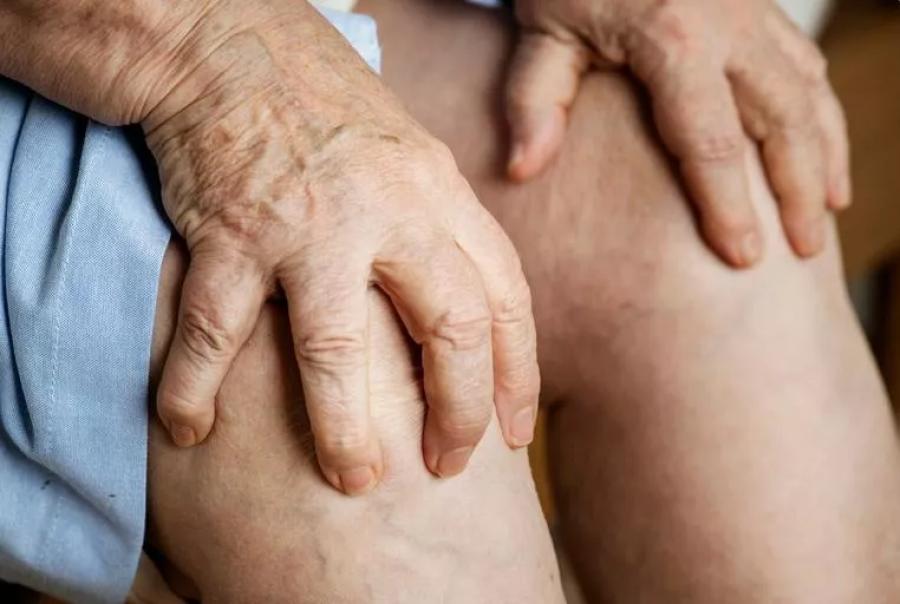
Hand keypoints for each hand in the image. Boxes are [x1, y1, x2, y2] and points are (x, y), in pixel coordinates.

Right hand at [141, 3, 539, 492]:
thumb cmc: (324, 107)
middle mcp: (387, 210)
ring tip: (354, 480)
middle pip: (450, 329)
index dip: (516, 373)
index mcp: (439, 191)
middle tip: (447, 465)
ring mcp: (309, 225)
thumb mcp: (409, 154)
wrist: (228, 43)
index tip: (511, 431)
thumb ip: (440, 226)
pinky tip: (188, 429)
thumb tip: (469, 308)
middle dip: (457, 413)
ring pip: (339, 351)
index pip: (504, 296)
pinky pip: (215, 330)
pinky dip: (194, 388)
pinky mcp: (232, 233)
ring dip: (346, 430)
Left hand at [505, 0, 849, 266]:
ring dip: (825, 154)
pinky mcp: (762, 4)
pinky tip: (824, 147)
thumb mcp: (542, 31)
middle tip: (804, 251)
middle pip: (782, 122)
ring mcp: (755, 11)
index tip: (744, 258)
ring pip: (809, 91)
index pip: (711, 142)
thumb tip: (524, 170)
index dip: (730, 206)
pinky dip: (823, 111)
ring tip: (827, 212)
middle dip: (798, 191)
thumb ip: (536, 99)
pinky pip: (808, 63)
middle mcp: (732, 25)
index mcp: (676, 39)